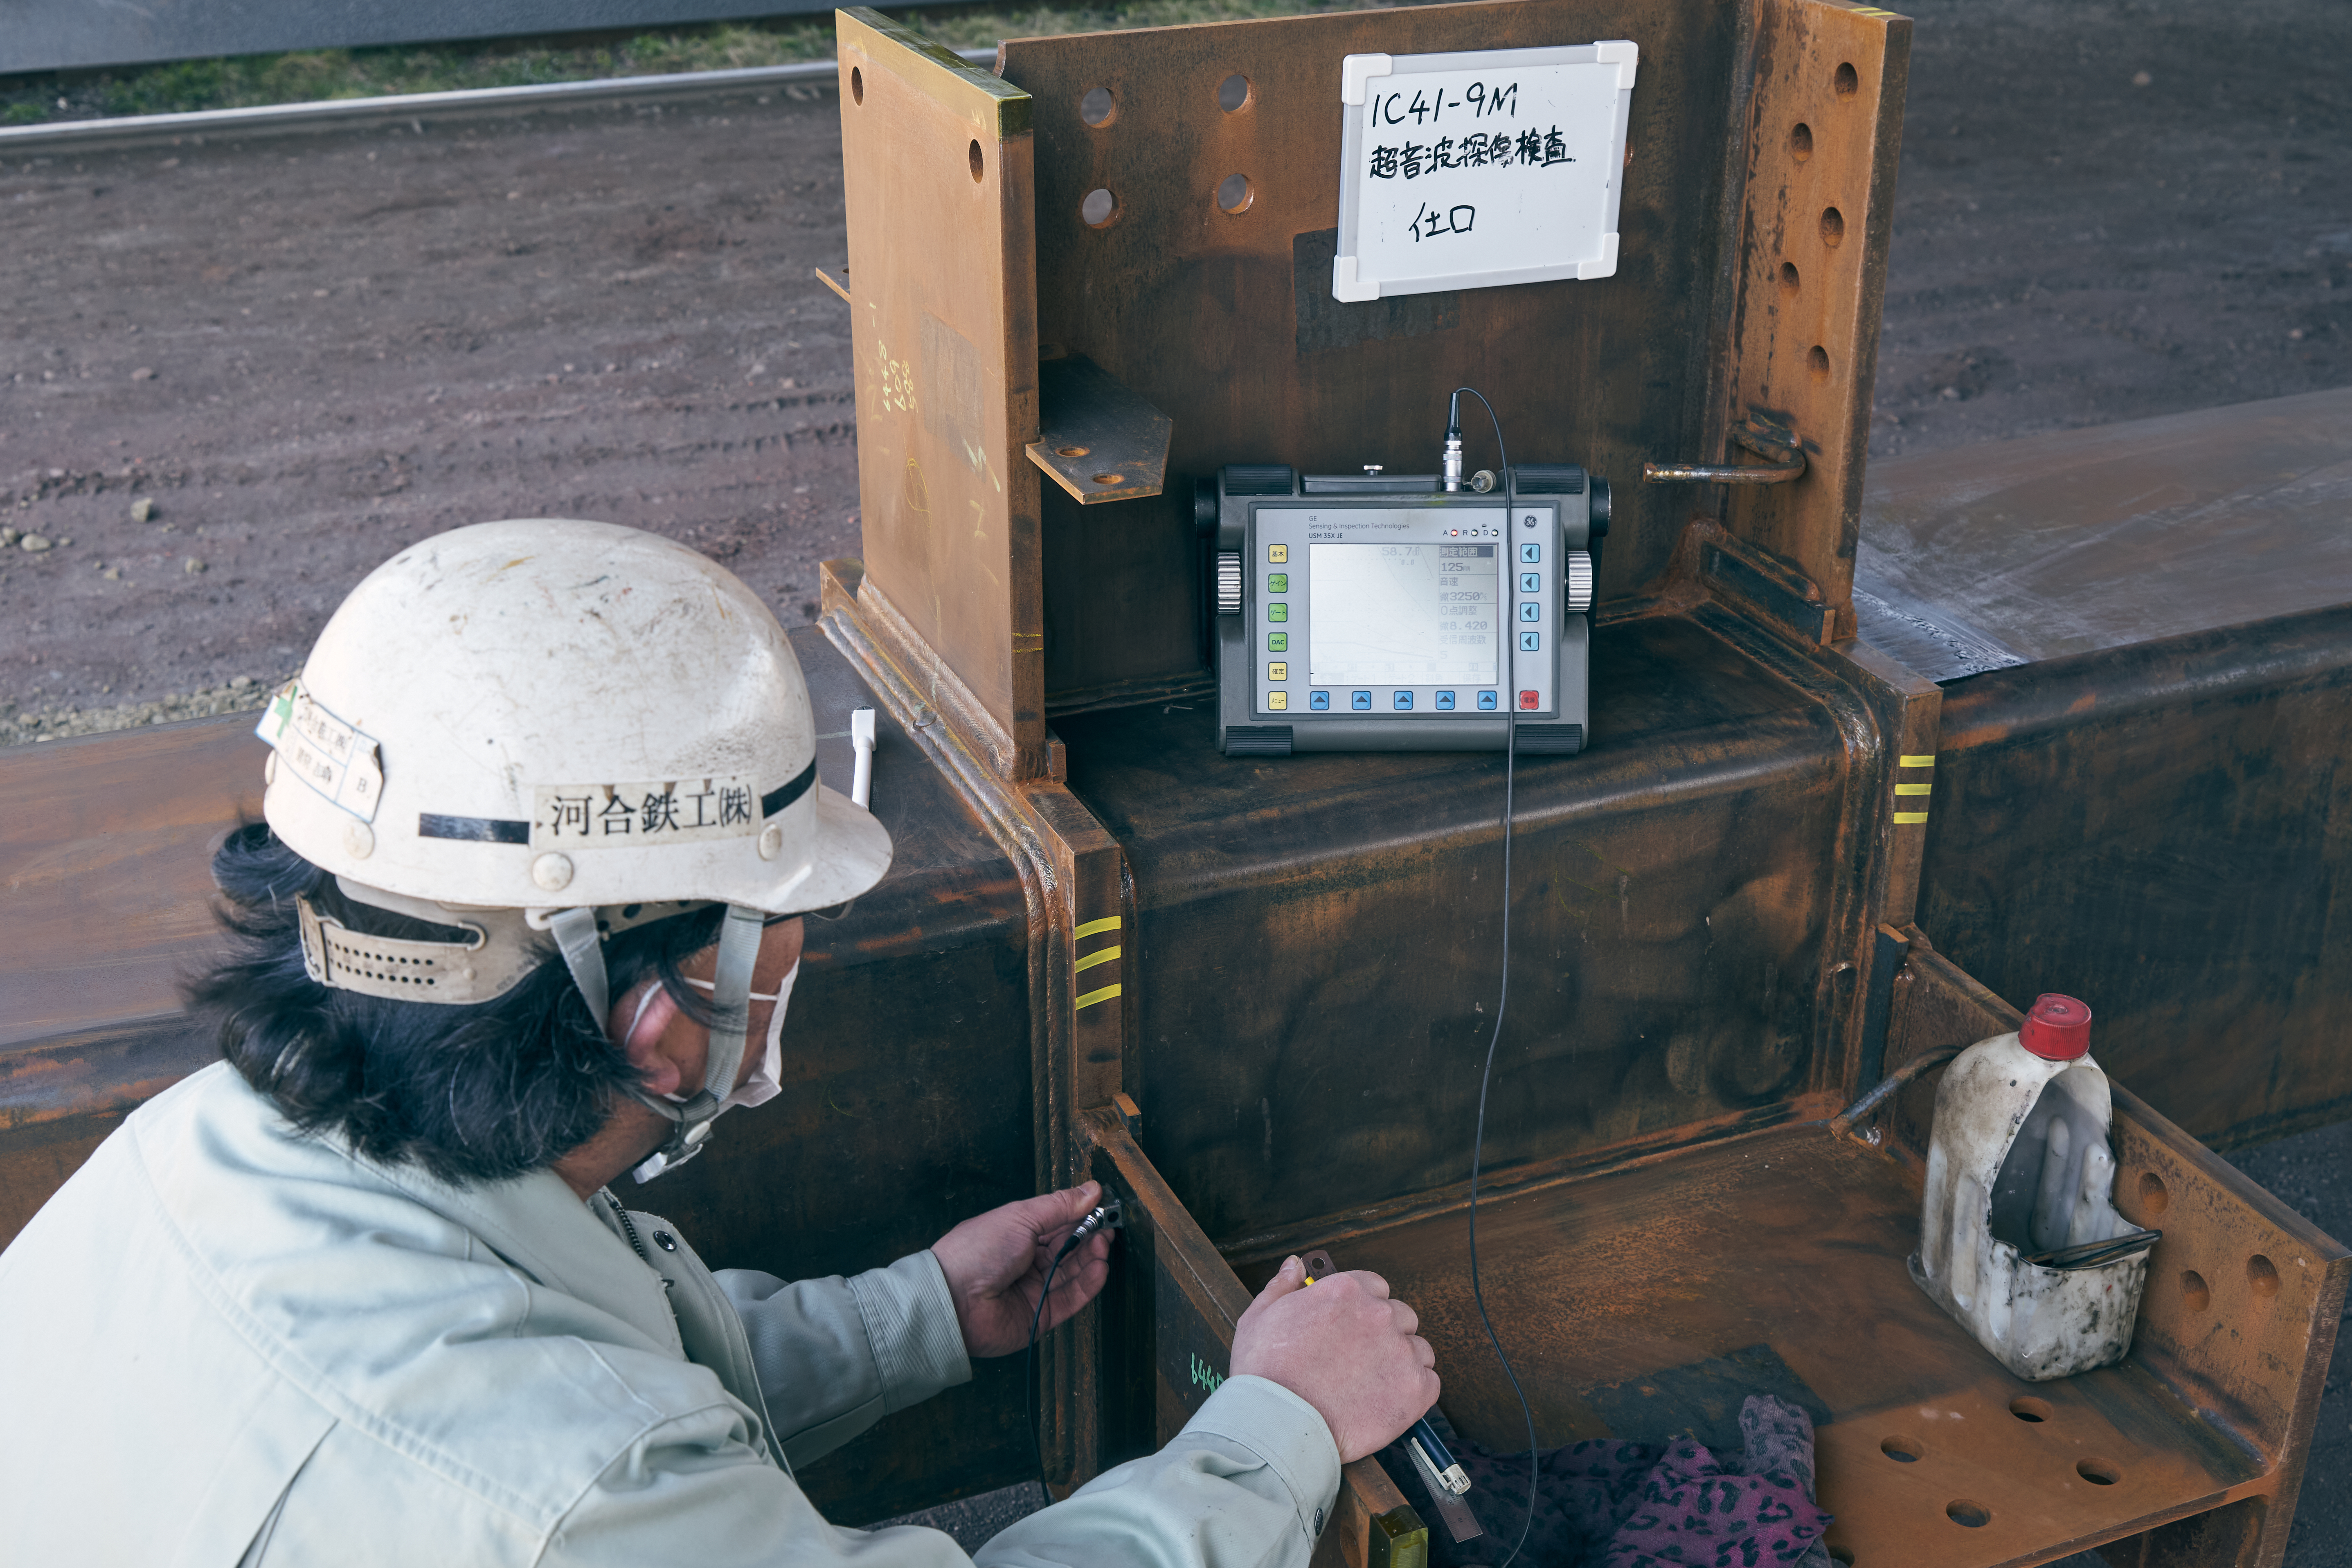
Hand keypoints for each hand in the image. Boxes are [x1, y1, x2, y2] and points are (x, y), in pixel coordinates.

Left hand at [932, 1181, 1113, 1358]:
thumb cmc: (980, 1250)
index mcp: (1018, 1234)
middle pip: (1068, 1248)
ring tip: (1104, 1243)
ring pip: (1073, 1273)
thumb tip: (1092, 1189)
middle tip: (1109, 1225)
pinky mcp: (1042, 1316)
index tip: (1104, 1207)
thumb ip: (1059, 1206)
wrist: (953, 1300)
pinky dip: (1088, 1284)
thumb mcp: (1020, 1217)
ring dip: (1092, 1257)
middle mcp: (1028, 1261)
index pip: (1058, 1223)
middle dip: (1090, 1235)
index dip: (1081, 1215)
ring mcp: (1035, 1289)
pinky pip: (1071, 1299)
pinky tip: (1100, 1267)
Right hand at [1231, 1257, 1438, 1462]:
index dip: (1365, 1308)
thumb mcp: (1260, 1317)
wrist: (1278, 1424)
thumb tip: (1296, 1266)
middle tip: (1361, 1360)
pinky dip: (1416, 1392)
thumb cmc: (1266, 1374)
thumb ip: (1283, 1285)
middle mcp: (1379, 1315)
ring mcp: (1400, 1352)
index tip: (1354, 1326)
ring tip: (1375, 1384)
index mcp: (1346, 1291)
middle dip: (1385, 1335)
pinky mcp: (1414, 1390)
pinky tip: (1390, 1401)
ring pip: (1419, 1350)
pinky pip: (1431, 1383)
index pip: (1376, 1287)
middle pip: (1400, 1317)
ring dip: (1403, 1362)